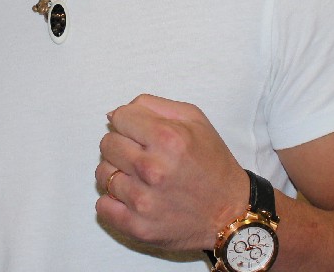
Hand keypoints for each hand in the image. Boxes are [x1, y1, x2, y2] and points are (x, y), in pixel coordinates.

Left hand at [95, 94, 249, 250]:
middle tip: (142, 155)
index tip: (141, 133)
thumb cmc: (211, 163)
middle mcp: (153, 169)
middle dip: (122, 144)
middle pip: (107, 143)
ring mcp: (143, 201)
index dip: (130, 122)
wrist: (230, 212)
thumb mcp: (194, 119)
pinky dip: (113, 201)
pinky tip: (133, 197)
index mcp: (167, 138)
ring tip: (140, 177)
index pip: (120, 117)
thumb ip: (152, 106)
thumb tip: (114, 113)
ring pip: (102, 173)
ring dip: (117, 173)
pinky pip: (102, 206)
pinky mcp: (137, 227)